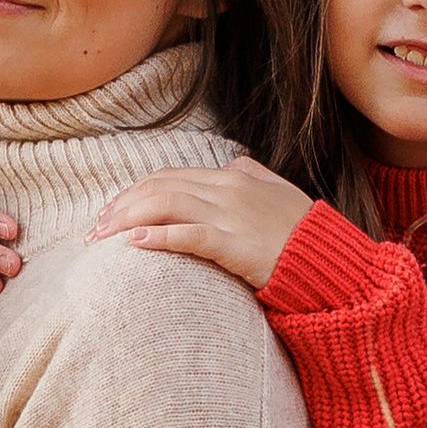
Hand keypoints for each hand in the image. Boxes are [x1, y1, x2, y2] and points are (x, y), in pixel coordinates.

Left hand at [86, 153, 314, 290]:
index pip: (171, 176)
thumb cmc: (305, 234)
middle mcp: (228, 189)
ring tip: (102, 238)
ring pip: (167, 206)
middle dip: (122, 206)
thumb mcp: (280, 192)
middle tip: (95, 230)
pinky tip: (134, 245)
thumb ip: (254, 175)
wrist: (331, 262)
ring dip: (127, 220)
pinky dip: (158, 236)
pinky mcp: (236, 245)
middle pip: (160, 188)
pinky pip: (189, 235)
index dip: (136, 192)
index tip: (113, 211)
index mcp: (235, 176)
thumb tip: (231, 165)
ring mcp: (231, 215)